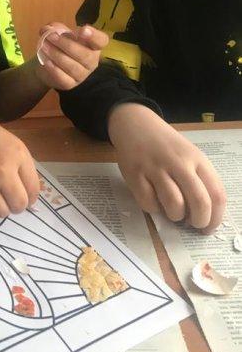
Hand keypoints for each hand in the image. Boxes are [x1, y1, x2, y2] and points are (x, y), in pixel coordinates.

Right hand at [0, 106, 39, 217]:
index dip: (31, 196)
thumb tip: (29, 194)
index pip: (33, 189)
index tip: (25, 197)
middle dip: (17, 205)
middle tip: (9, 200)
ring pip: (1, 212)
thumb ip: (20, 165)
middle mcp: (2, 171)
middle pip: (19, 205)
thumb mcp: (7, 141)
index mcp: (16, 155)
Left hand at [35, 22, 108, 89]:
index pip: (101, 41)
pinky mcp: (70, 84)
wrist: (46, 65)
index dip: (94, 36)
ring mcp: (82, 74)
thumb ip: (55, 28)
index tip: (83, 29)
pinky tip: (46, 62)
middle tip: (50, 37)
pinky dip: (54, 69)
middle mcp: (91, 61)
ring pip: (73, 66)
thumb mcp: (58, 33)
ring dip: (57, 55)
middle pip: (85, 55)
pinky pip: (64, 78)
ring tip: (44, 46)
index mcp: (93, 45)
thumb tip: (48, 28)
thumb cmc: (59, 46)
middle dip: (66, 44)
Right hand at [108, 103, 225, 232]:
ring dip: (175, 216)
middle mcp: (178, 163)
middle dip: (199, 222)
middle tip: (193, 224)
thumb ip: (199, 180)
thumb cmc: (166, 146)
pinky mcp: (135, 174)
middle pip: (199, 202)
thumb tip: (204, 214)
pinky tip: (154, 201)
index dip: (216, 217)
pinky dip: (153, 209)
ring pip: (174, 205)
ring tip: (173, 211)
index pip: (217, 194)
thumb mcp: (190, 155)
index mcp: (197, 159)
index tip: (209, 227)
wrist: (136, 125)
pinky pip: (148, 203)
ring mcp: (155, 168)